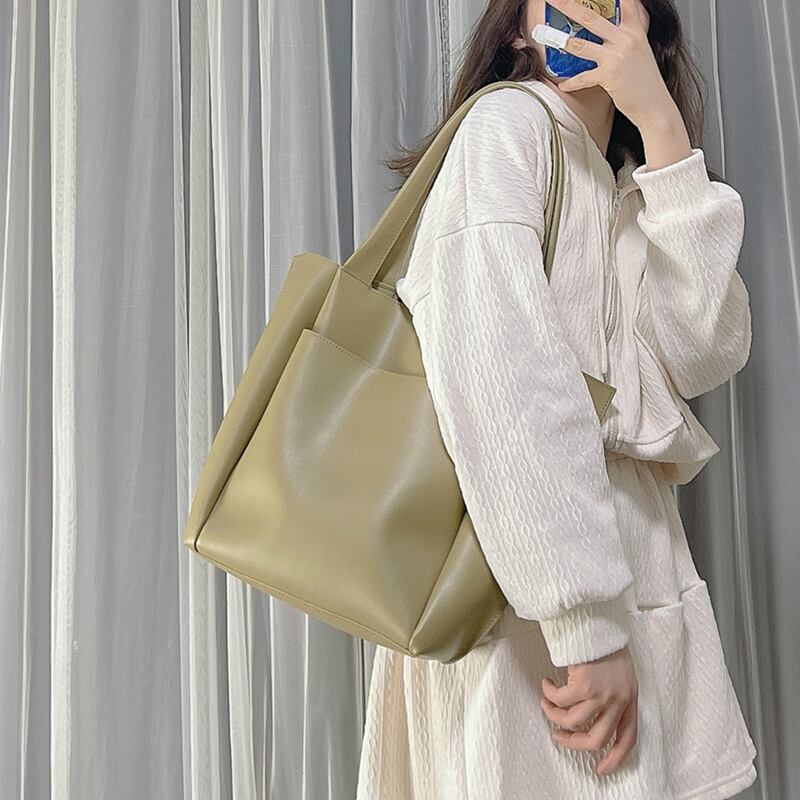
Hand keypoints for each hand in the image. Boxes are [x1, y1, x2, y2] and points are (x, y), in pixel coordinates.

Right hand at [540, 645, 638, 775]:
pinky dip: (549, 694)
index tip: (601, 769)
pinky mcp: (584, 684)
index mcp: (630, 699)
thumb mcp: (620, 672)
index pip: (627, 739)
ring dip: (554, 714)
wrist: (600, 621)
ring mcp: (601, 694)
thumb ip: (613, 694)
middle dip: (572, 742)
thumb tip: (590, 713)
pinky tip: (547, 684)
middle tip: (558, 735)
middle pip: (595, 738)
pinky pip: (560, 700)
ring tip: (547, 703)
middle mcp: (618, 700)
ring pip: (572, 721)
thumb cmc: (606, 642)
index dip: (615, 758)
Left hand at [545, 0, 674, 131]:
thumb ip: (628, 33)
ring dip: (562, 42)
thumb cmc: (645, 81)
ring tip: (547, 37)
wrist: (655, 105)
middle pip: (591, 17)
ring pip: (581, 44)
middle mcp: (626, 38)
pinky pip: (582, 77)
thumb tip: (616, 25)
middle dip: (569, 6)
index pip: (625, 2)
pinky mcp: (609, 75)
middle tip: (554, 0)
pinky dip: (571, 83)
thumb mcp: (641, 49)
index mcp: (635, 29)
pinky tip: (563, 85)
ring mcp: (617, 56)